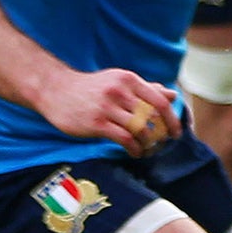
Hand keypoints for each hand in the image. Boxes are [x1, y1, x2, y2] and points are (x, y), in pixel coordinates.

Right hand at [41, 67, 181, 156]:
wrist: (56, 90)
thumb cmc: (91, 88)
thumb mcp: (119, 81)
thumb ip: (146, 88)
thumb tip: (172, 95)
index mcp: (128, 79)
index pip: (160, 100)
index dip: (172, 118)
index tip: (176, 132)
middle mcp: (120, 91)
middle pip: (152, 117)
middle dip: (161, 134)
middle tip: (162, 143)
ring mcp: (107, 107)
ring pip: (140, 129)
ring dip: (148, 144)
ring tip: (147, 149)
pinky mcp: (96, 123)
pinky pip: (124, 139)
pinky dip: (135, 149)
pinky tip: (135, 152)